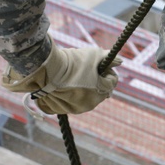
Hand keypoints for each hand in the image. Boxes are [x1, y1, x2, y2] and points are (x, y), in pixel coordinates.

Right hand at [2, 43, 116, 114]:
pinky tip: (63, 84)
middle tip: (86, 69)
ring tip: (73, 75)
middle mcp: (90, 104)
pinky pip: (70, 102)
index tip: (99, 64)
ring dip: (84, 88)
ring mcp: (75, 109)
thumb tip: (120, 61)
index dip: (107, 70)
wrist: (44, 69)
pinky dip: (70, 94)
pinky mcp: (61, 110)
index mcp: (100, 92)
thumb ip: (108, 58)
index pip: (112, 81)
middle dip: (96, 80)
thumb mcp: (93, 54)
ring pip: (85, 97)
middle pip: (100, 92)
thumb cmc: (71, 61)